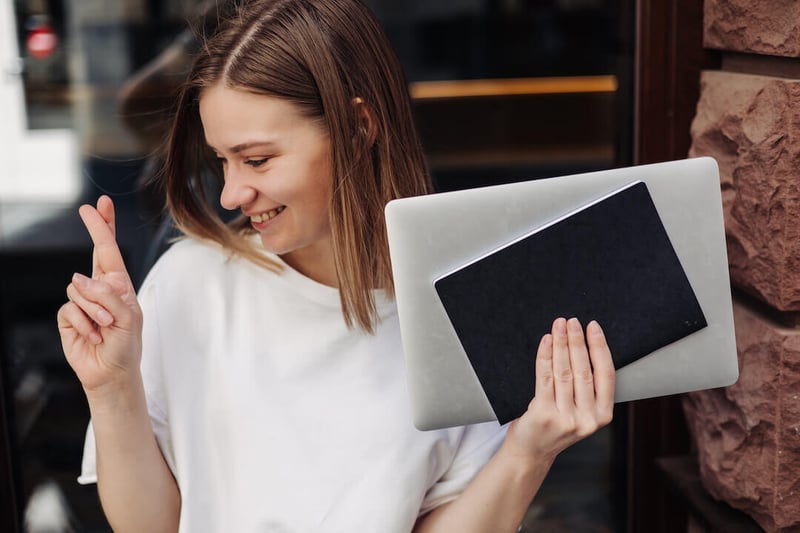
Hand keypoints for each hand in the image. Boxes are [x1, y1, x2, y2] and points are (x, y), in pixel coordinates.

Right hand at [56, 196, 142, 393]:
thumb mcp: (127, 317)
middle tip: (88, 208)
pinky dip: (83, 324)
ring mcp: (82, 301)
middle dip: (95, 228)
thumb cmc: (126, 344)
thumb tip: (78, 279)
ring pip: (79, 289)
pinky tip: (93, 336)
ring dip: (95, 311)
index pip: (111, 251)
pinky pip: (70, 309)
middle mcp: (100, 288)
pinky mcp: (67, 317)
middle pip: (94, 253)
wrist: (112, 373)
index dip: (105, 227)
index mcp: (119, 285)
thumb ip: (107, 295)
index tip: (100, 205)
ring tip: (105, 328)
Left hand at [504, 317, 614, 463]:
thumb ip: (588, 388)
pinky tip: (546, 341)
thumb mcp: (581, 411)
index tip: (593, 327)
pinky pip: (545, 378)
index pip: (606, 375)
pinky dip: (545, 356)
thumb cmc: (557, 424)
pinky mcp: (544, 415)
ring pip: (564, 372)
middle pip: (583, 371)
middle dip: (577, 342)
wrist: (532, 451)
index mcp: (602, 415)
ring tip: (558, 326)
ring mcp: (566, 419)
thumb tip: (585, 345)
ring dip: (561, 344)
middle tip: (572, 321)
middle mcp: (588, 419)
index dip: (600, 348)